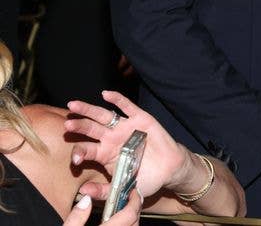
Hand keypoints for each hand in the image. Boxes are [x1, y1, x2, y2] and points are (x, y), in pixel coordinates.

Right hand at [64, 191, 141, 225]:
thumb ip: (77, 216)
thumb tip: (86, 199)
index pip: (130, 214)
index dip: (134, 201)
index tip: (133, 191)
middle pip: (135, 221)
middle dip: (135, 208)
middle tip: (131, 197)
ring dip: (133, 217)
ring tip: (126, 208)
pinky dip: (129, 225)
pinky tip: (119, 222)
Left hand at [66, 90, 189, 198]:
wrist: (168, 170)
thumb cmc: (144, 179)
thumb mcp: (122, 188)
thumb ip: (103, 191)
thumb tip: (82, 192)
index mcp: (104, 154)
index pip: (86, 149)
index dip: (79, 152)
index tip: (75, 160)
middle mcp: (111, 138)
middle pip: (90, 129)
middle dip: (78, 126)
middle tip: (67, 124)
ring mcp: (124, 127)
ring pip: (103, 115)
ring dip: (88, 110)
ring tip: (73, 105)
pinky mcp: (140, 119)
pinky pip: (127, 107)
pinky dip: (117, 100)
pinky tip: (106, 94)